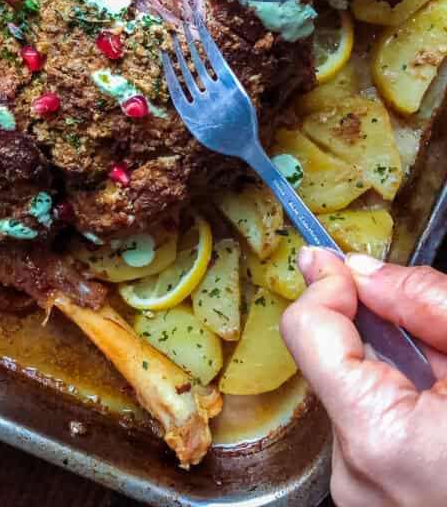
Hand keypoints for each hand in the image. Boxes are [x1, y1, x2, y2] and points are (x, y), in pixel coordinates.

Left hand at [280, 248, 446, 506]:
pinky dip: (401, 410)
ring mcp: (363, 496)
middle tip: (434, 340)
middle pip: (335, 362)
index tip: (333, 259)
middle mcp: (356, 473)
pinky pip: (370, 432)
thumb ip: (425, 302)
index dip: (325, 286)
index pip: (308, 331)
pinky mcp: (373, 502)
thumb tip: (363, 271)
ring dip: (393, 375)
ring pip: (355, 395)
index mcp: (381, 435)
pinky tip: (443, 419)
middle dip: (378, 334)